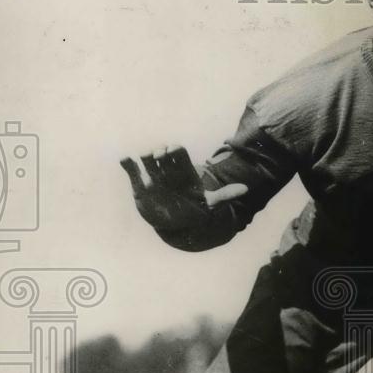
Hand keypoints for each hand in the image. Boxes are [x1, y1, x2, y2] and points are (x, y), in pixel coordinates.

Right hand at [120, 145, 247, 231]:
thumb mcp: (208, 204)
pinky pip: (131, 169)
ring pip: (147, 159)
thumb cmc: (191, 211)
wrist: (172, 223)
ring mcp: (153, 176)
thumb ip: (225, 195)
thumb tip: (246, 189)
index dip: (175, 149)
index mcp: (182, 170)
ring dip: (145, 155)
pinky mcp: (139, 183)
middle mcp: (167, 170)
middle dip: (160, 151)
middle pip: (162, 152)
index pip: (178, 151)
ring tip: (145, 157)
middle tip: (160, 156)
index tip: (173, 152)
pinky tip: (125, 159)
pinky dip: (127, 163)